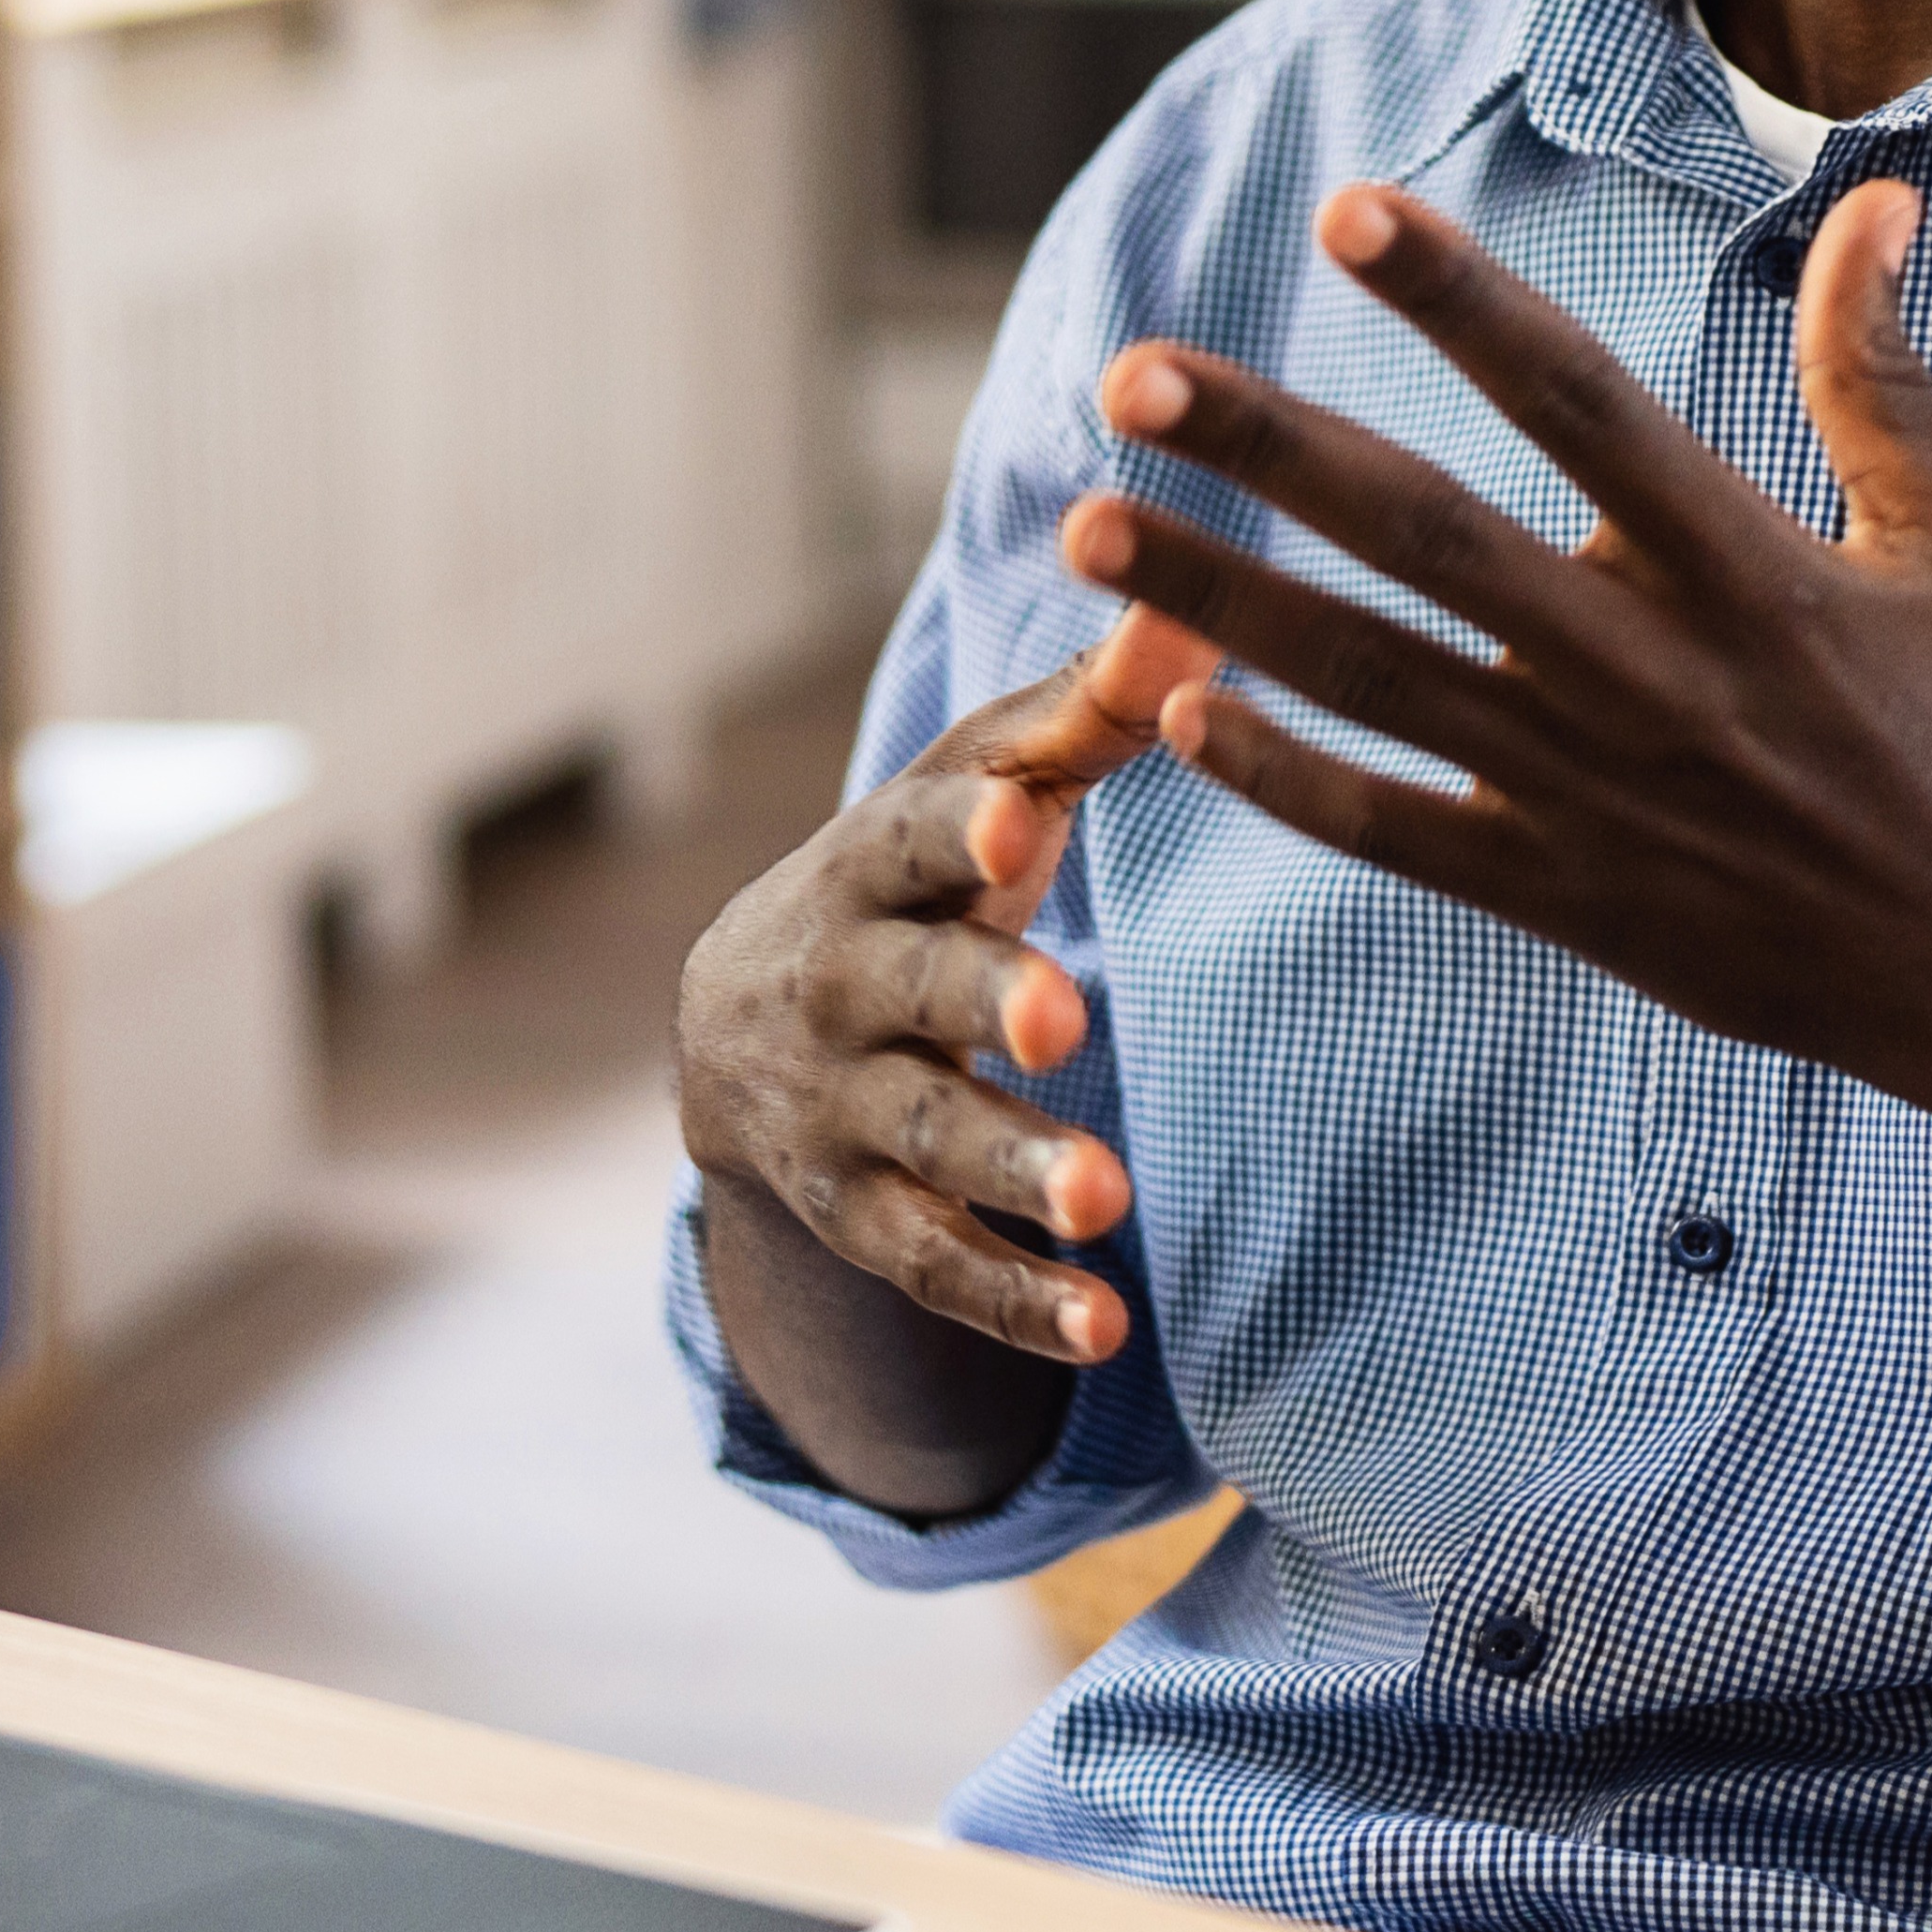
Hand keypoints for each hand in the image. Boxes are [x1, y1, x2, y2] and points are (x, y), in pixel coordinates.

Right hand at [673, 616, 1217, 1362]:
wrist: (734, 1030)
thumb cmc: (911, 877)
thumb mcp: (974, 791)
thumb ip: (1084, 713)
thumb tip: (1197, 599)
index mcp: (874, 863)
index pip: (913, 835)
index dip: (965, 830)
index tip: (1025, 824)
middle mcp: (842, 984)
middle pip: (915, 990)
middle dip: (984, 1000)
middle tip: (1064, 1021)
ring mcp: (842, 1107)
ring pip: (926, 1139)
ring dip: (1014, 1167)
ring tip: (1111, 1201)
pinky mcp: (862, 1215)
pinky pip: (936, 1265)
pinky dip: (1015, 1303)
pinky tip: (1104, 1332)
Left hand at [1054, 175, 1931, 1174]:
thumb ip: (1881, 373)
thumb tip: (1876, 200)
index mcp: (1746, 568)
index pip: (1578, 400)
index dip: (1460, 301)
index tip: (1348, 211)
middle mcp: (1647, 670)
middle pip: (1426, 535)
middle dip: (1270, 452)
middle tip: (1134, 372)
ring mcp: (1591, 792)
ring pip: (1370, 676)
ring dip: (1219, 600)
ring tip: (1086, 522)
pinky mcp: (1562, 895)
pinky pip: (1392, 832)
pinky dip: (1282, 779)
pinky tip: (1171, 713)